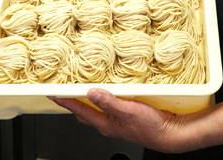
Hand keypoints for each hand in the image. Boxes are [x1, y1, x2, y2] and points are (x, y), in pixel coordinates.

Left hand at [50, 89, 184, 152]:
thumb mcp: (129, 111)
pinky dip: (102, 98)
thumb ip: (109, 102)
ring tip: (80, 88)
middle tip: (64, 90)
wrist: (169, 133)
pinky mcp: (125, 116)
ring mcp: (116, 121)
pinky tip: (107, 91)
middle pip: (84, 112)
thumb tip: (91, 93)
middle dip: (72, 102)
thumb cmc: (151, 126)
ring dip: (87, 100)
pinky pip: (108, 106)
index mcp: (106, 123)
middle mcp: (108, 123)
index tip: (53, 94)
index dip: (66, 102)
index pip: (80, 110)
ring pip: (95, 110)